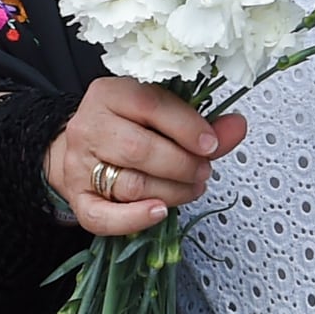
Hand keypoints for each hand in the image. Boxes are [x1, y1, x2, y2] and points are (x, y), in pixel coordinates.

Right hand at [45, 77, 247, 238]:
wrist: (84, 149)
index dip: (186, 127)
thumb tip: (237, 126)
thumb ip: (201, 125)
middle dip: (182, 165)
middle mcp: (89, 126)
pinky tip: (158, 212)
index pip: (149, 105)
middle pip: (138, 149)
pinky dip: (134, 219)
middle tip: (203, 171)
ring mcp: (78, 164)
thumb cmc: (128, 129)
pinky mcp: (77, 197)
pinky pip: (102, 216)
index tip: (210, 144)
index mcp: (109, 94)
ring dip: (172, 192)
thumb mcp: (162, 116)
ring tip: (191, 188)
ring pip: (130, 184)